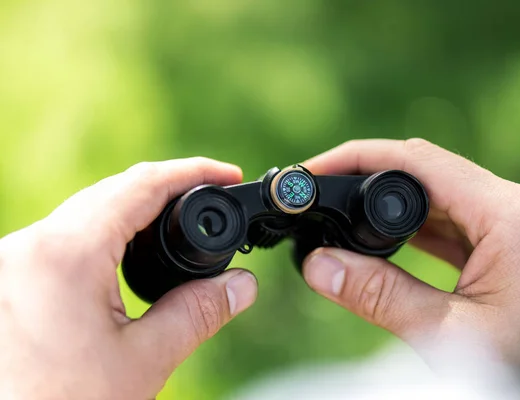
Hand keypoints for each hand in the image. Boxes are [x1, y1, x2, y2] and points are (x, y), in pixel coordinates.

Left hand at [0, 158, 257, 398]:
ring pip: (85, 210)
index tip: (229, 174)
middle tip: (212, 195)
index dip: (193, 172)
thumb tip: (243, 284)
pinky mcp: (8, 276)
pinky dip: (105, 229)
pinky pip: (64, 233)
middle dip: (167, 186)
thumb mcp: (144, 360)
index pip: (142, 185)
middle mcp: (30, 245)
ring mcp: (11, 260)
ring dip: (134, 208)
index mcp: (67, 254)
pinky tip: (128, 246)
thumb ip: (199, 313)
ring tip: (179, 218)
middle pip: (112, 190)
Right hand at [302, 139, 519, 364]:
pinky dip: (419, 229)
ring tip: (345, 213)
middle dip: (370, 178)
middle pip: (431, 174)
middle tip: (324, 191)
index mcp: (513, 217)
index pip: (421, 161)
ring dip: (393, 205)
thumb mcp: (449, 337)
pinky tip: (387, 239)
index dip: (360, 157)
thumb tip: (317, 266)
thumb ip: (380, 297)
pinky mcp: (516, 246)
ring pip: (443, 197)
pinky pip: (459, 223)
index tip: (317, 167)